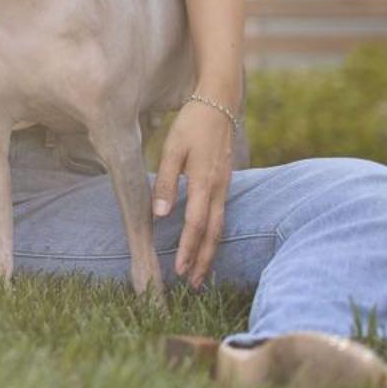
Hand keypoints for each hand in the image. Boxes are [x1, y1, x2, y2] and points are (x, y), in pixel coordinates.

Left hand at [152, 99, 235, 288]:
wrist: (221, 102)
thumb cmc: (192, 124)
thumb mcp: (172, 149)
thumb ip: (166, 181)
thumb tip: (161, 214)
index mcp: (204, 182)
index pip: (196, 224)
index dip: (187, 249)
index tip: (179, 269)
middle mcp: (218, 189)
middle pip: (212, 234)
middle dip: (202, 261)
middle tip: (192, 285)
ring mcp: (224, 186)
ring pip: (219, 227)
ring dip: (209, 252)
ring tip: (200, 274)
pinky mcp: (224, 182)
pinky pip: (221, 216)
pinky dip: (214, 235)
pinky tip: (207, 244)